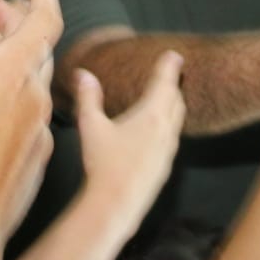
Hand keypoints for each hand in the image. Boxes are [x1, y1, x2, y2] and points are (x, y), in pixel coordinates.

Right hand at [0, 0, 60, 244]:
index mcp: (12, 72)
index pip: (46, 16)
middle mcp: (36, 97)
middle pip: (39, 48)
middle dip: (20, 26)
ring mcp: (41, 131)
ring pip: (36, 85)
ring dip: (17, 65)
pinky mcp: (37, 160)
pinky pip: (33, 119)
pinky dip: (17, 103)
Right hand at [74, 51, 186, 218]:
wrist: (117, 203)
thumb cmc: (103, 164)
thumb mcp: (90, 126)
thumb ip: (88, 98)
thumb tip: (83, 74)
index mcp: (151, 115)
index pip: (164, 83)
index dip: (169, 67)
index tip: (174, 55)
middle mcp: (166, 130)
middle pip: (176, 100)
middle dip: (173, 85)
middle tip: (170, 74)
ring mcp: (169, 150)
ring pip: (177, 120)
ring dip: (173, 105)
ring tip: (166, 99)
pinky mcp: (166, 166)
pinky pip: (173, 138)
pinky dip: (169, 126)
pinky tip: (157, 133)